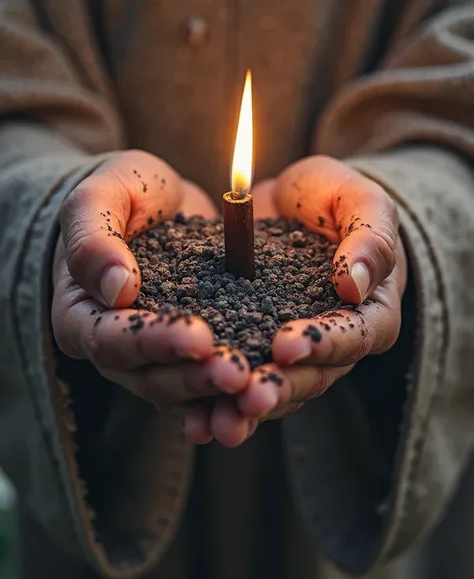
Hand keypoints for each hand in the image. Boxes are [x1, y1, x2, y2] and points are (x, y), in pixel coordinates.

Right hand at [52, 150, 250, 418]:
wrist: (156, 201)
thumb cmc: (119, 194)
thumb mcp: (99, 197)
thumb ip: (94, 239)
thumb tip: (117, 288)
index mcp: (80, 315)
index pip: (110, 339)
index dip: (154, 341)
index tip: (198, 337)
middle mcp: (115, 348)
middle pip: (150, 377)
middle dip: (195, 376)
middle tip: (238, 372)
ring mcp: (154, 357)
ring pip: (182, 389)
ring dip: (219, 393)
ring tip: (256, 388)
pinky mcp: (191, 353)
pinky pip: (209, 382)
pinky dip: (234, 391)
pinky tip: (265, 394)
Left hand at [184, 156, 406, 445]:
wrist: (294, 204)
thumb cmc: (337, 199)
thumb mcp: (362, 201)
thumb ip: (370, 238)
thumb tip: (353, 285)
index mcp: (369, 312)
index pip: (354, 336)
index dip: (322, 344)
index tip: (285, 346)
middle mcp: (332, 344)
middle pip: (312, 376)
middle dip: (280, 387)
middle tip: (248, 397)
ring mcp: (290, 351)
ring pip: (274, 387)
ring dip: (246, 407)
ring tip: (219, 421)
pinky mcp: (250, 345)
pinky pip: (238, 377)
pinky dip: (217, 400)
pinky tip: (194, 418)